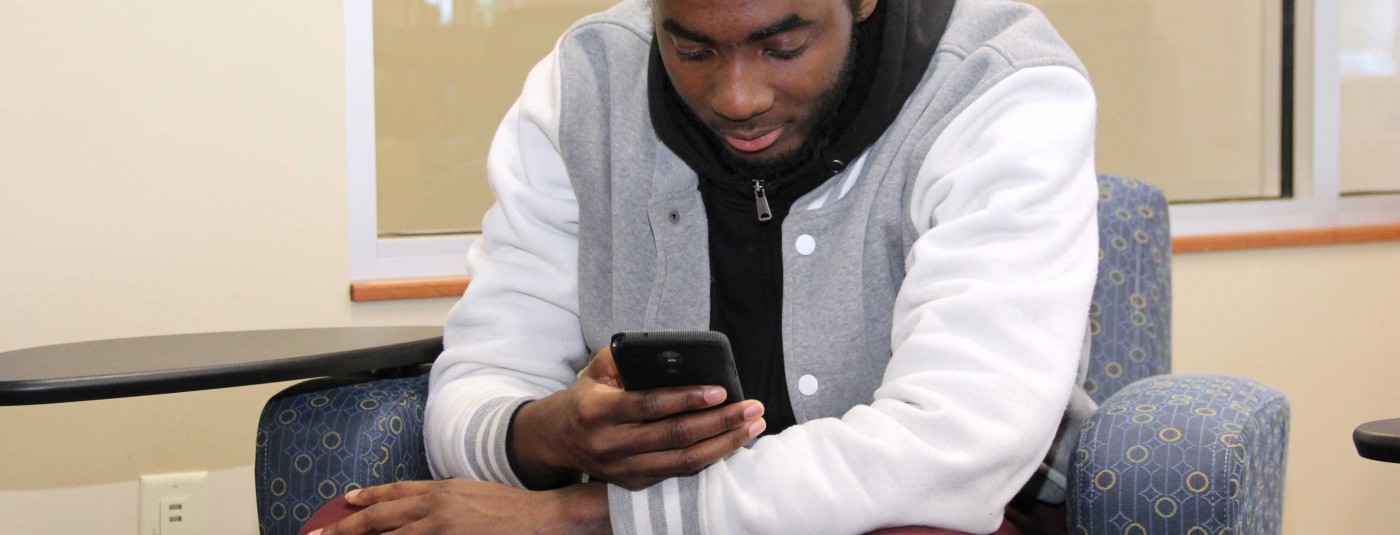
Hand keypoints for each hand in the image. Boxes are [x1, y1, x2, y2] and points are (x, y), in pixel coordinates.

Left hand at [312, 479, 608, 534]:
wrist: (543, 517)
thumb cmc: (513, 509)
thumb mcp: (473, 494)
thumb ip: (445, 499)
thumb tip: (423, 508)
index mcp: (443, 490)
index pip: (396, 492)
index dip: (368, 497)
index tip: (345, 502)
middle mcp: (437, 507)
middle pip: (381, 518)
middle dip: (346, 528)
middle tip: (318, 534)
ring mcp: (442, 529)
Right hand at [510, 346, 765, 490]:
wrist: (561, 439)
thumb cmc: (587, 396)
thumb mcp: (596, 370)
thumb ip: (626, 358)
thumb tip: (671, 353)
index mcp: (598, 411)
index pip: (649, 405)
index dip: (687, 399)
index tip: (720, 390)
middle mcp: (611, 445)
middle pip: (675, 436)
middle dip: (720, 422)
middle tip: (752, 407)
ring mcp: (624, 469)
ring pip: (684, 461)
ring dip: (725, 444)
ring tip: (753, 425)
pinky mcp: (635, 483)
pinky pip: (681, 472)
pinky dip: (711, 457)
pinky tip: (734, 441)